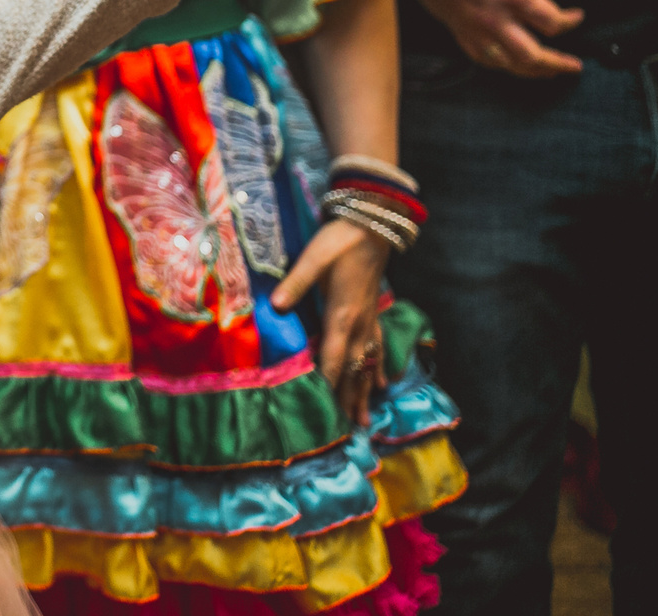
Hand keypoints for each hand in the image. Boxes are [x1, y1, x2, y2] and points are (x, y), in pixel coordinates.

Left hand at [271, 220, 389, 424]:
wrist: (371, 227)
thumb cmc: (339, 242)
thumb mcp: (313, 259)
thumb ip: (294, 283)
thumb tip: (276, 306)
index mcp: (341, 315)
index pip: (333, 358)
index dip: (328, 385)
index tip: (323, 411)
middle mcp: (358, 324)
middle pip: (352, 370)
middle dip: (347, 399)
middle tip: (345, 430)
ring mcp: (368, 320)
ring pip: (367, 364)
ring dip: (364, 391)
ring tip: (363, 419)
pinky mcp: (372, 313)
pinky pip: (377, 348)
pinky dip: (378, 368)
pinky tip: (382, 384)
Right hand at [407, 0, 584, 75]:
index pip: (551, 22)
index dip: (570, 22)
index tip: (577, 16)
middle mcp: (495, 18)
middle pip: (532, 56)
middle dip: (556, 64)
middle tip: (573, 67)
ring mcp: (474, 27)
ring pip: (507, 64)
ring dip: (531, 72)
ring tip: (547, 72)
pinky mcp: (457, 29)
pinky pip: (482, 58)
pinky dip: (500, 65)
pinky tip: (509, 63)